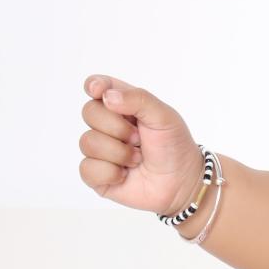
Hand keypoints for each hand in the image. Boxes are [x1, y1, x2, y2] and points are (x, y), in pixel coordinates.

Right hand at [79, 75, 204, 215]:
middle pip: (89, 112)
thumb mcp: (164, 116)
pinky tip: (125, 174)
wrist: (181, 182)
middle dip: (118, 128)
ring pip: (87, 142)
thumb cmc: (174, 146)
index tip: (99, 91)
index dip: (94, 86)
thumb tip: (106, 96)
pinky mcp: (96, 174)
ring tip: (137, 159)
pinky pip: (87, 168)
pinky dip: (111, 173)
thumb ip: (138, 99)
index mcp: (122, 105)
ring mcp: (99, 150)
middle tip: (139, 139)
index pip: (97, 86)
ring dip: (119, 153)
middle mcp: (107, 125)